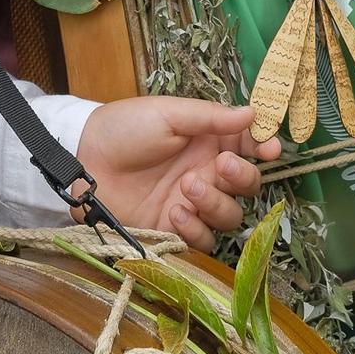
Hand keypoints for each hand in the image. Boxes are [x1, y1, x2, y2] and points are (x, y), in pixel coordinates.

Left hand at [76, 99, 280, 249]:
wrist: (83, 160)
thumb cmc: (125, 128)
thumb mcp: (169, 113)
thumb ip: (211, 117)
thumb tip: (254, 112)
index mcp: (209, 141)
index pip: (249, 147)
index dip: (264, 148)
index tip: (270, 148)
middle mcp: (207, 173)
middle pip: (248, 186)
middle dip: (241, 177)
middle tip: (217, 166)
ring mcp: (192, 204)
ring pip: (231, 216)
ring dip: (215, 203)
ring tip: (186, 187)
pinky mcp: (174, 230)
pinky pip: (203, 240)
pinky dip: (195, 229)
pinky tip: (174, 212)